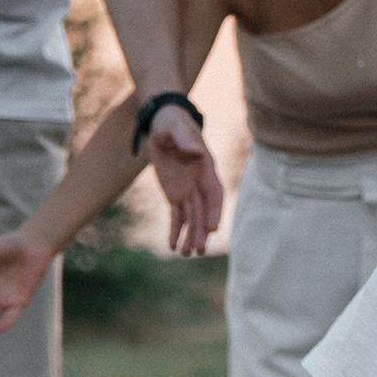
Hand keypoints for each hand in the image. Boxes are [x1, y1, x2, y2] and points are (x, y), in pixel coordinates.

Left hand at [146, 106, 224, 254]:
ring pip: (192, 217)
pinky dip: (175, 230)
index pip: (214, 194)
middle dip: (202, 231)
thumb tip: (197, 152)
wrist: (162, 124)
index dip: (215, 211)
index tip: (212, 229)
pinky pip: (177, 215)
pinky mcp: (175, 194)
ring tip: (185, 254)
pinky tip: (172, 245)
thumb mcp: (176, 128)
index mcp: (205, 168)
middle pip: (204, 211)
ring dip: (190, 235)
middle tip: (198, 250)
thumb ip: (186, 139)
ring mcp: (188, 190)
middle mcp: (200, 182)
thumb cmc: (172, 123)